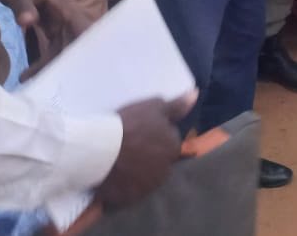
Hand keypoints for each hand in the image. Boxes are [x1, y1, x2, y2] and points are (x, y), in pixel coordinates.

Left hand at [0, 0, 91, 78]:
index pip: (80, 21)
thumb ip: (23, 5)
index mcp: (61, 1)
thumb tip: (28, 22)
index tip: (92, 59)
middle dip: (67, 60)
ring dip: (50, 63)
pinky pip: (49, 44)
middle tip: (55, 82)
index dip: (88, 39)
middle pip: (72, 39)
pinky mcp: (46, 24)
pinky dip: (41, 59)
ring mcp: (55, 19)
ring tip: (31, 80)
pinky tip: (28, 73)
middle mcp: (62, 12)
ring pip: (60, 45)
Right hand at [96, 93, 196, 209]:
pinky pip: (127, 193)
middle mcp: (165, 171)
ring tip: (120, 161)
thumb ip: (176, 105)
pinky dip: (122, 187)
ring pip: (144, 178)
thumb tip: (195, 95)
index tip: (141, 133)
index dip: (155, 137)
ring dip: (137, 172)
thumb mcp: (154, 107)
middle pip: (159, 162)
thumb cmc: (129, 124)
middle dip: (149, 156)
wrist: (101, 149)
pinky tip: (112, 176)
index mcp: (173, 148)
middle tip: (130, 147)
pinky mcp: (129, 199)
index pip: (169, 142)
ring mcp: (147, 188)